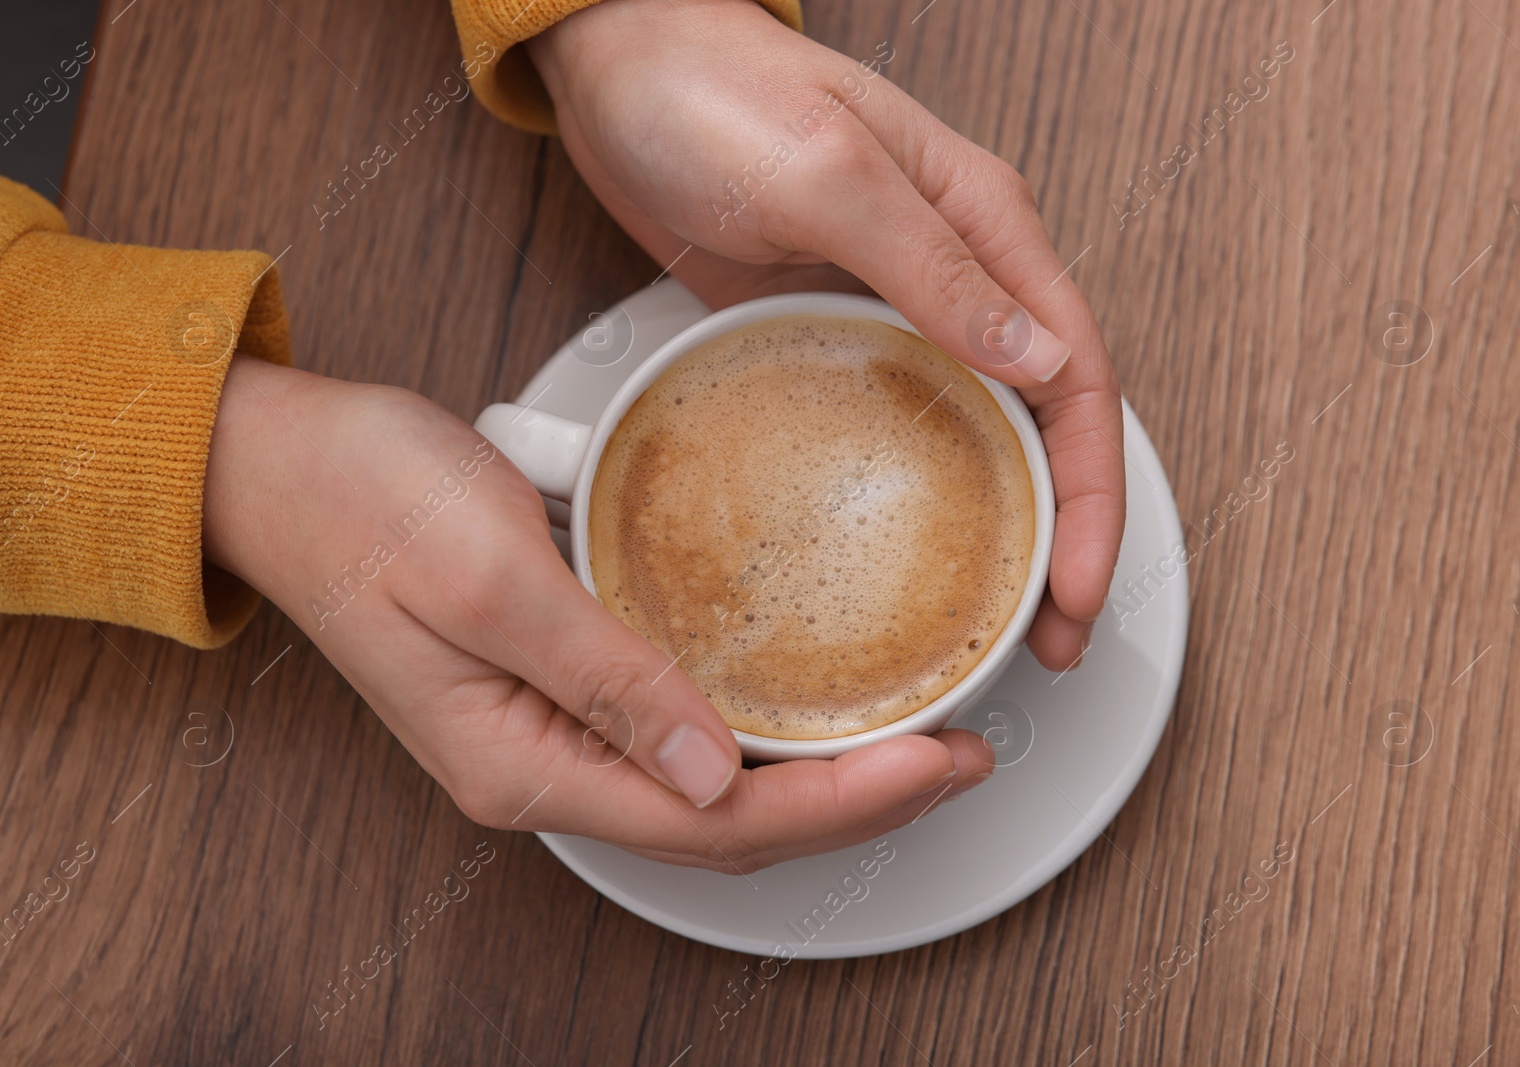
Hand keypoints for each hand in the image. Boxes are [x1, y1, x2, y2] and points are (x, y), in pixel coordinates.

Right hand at [202, 357, 991, 870]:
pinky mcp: (555, 690)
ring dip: (816, 775)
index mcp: (523, 764)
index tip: (941, 759)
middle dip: (854, 800)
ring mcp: (547, 736)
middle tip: (959, 751)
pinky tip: (811, 702)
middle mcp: (541, 769)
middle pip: (727, 825)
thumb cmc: (361, 501)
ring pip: (709, 791)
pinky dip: (757, 734)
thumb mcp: (488, 578)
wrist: (276, 464)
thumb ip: (604, 677)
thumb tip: (715, 770)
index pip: (716, 821)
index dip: (842, 802)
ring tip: (915, 738)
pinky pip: (677, 739)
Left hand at [530, 0, 1124, 668]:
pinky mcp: (834, 327)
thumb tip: (1036, 356)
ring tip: (998, 620)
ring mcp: (895, 304)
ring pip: (983, 429)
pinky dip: (924, 491)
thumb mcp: (826, 171)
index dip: (1092, 489)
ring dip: (1006, 525)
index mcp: (983, 224)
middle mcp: (956, 269)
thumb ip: (932, 262)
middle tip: (1048, 636)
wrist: (619, 60)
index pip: (1076, 372)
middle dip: (1066, 531)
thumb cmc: (711, 89)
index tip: (1077, 581)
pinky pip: (900, 422)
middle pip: (1046, 418)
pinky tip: (911, 548)